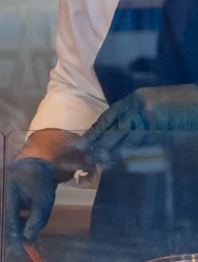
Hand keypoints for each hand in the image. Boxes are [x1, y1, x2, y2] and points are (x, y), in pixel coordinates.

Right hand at [0, 158, 58, 243]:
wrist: (29, 169)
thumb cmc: (39, 186)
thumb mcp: (44, 205)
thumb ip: (36, 223)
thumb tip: (25, 239)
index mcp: (8, 188)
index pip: (8, 216)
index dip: (13, 234)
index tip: (18, 249)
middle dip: (9, 233)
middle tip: (24, 240)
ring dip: (7, 227)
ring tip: (24, 219)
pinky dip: (2, 222)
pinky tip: (16, 214)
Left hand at [80, 84, 197, 166]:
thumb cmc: (178, 102)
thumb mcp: (150, 101)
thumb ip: (134, 114)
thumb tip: (115, 133)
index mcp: (134, 98)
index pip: (108, 116)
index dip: (95, 131)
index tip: (83, 142)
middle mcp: (139, 107)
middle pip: (114, 129)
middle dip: (100, 144)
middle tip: (88, 157)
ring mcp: (151, 119)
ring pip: (128, 140)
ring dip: (114, 153)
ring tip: (102, 163)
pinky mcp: (164, 130)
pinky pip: (145, 145)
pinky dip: (134, 155)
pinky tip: (124, 163)